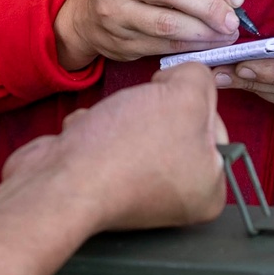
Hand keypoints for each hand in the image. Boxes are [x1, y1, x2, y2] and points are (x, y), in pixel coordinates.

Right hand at [0, 64, 227, 274]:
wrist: (59, 182)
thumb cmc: (127, 147)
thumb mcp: (184, 95)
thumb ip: (198, 76)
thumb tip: (189, 76)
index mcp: (209, 189)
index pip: (214, 124)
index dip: (190, 98)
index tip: (169, 95)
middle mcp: (178, 198)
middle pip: (173, 124)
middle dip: (148, 106)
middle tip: (139, 109)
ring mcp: (136, 193)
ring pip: (137, 127)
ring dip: (118, 114)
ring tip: (107, 125)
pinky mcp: (100, 184)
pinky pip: (107, 140)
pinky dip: (94, 131)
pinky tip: (86, 137)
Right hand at [53, 0, 245, 68]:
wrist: (85, 14)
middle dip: (211, 6)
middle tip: (232, 19)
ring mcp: (117, 12)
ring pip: (168, 23)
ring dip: (204, 31)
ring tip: (225, 34)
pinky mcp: (121, 40)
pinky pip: (163, 46)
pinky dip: (192, 47)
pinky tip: (208, 44)